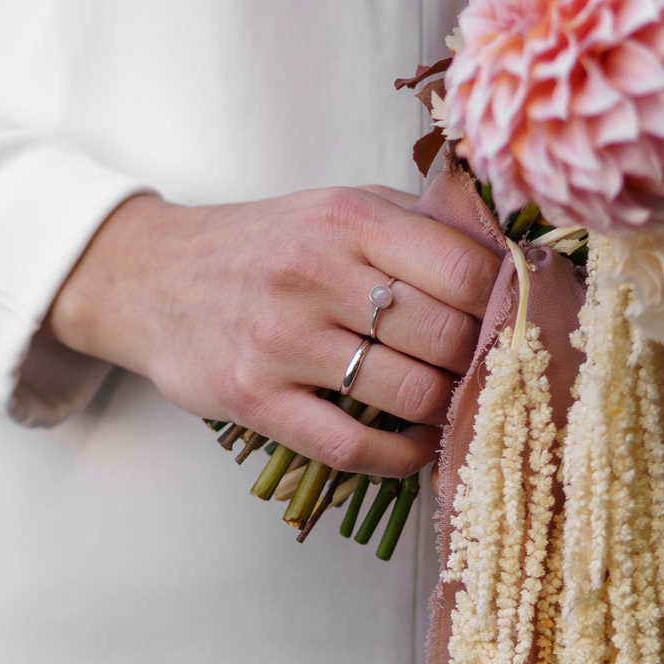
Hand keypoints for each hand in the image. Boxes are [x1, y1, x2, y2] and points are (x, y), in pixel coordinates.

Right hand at [47, 189, 501, 478]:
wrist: (148, 277)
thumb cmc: (261, 245)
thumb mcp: (335, 206)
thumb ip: (416, 226)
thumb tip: (515, 263)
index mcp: (345, 219)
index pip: (466, 270)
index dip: (505, 304)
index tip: (511, 319)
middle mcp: (313, 273)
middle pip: (447, 336)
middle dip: (479, 360)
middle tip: (484, 369)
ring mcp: (281, 339)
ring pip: (410, 393)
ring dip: (446, 409)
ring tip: (451, 403)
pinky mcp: (254, 398)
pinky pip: (355, 447)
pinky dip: (403, 457)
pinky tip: (416, 446)